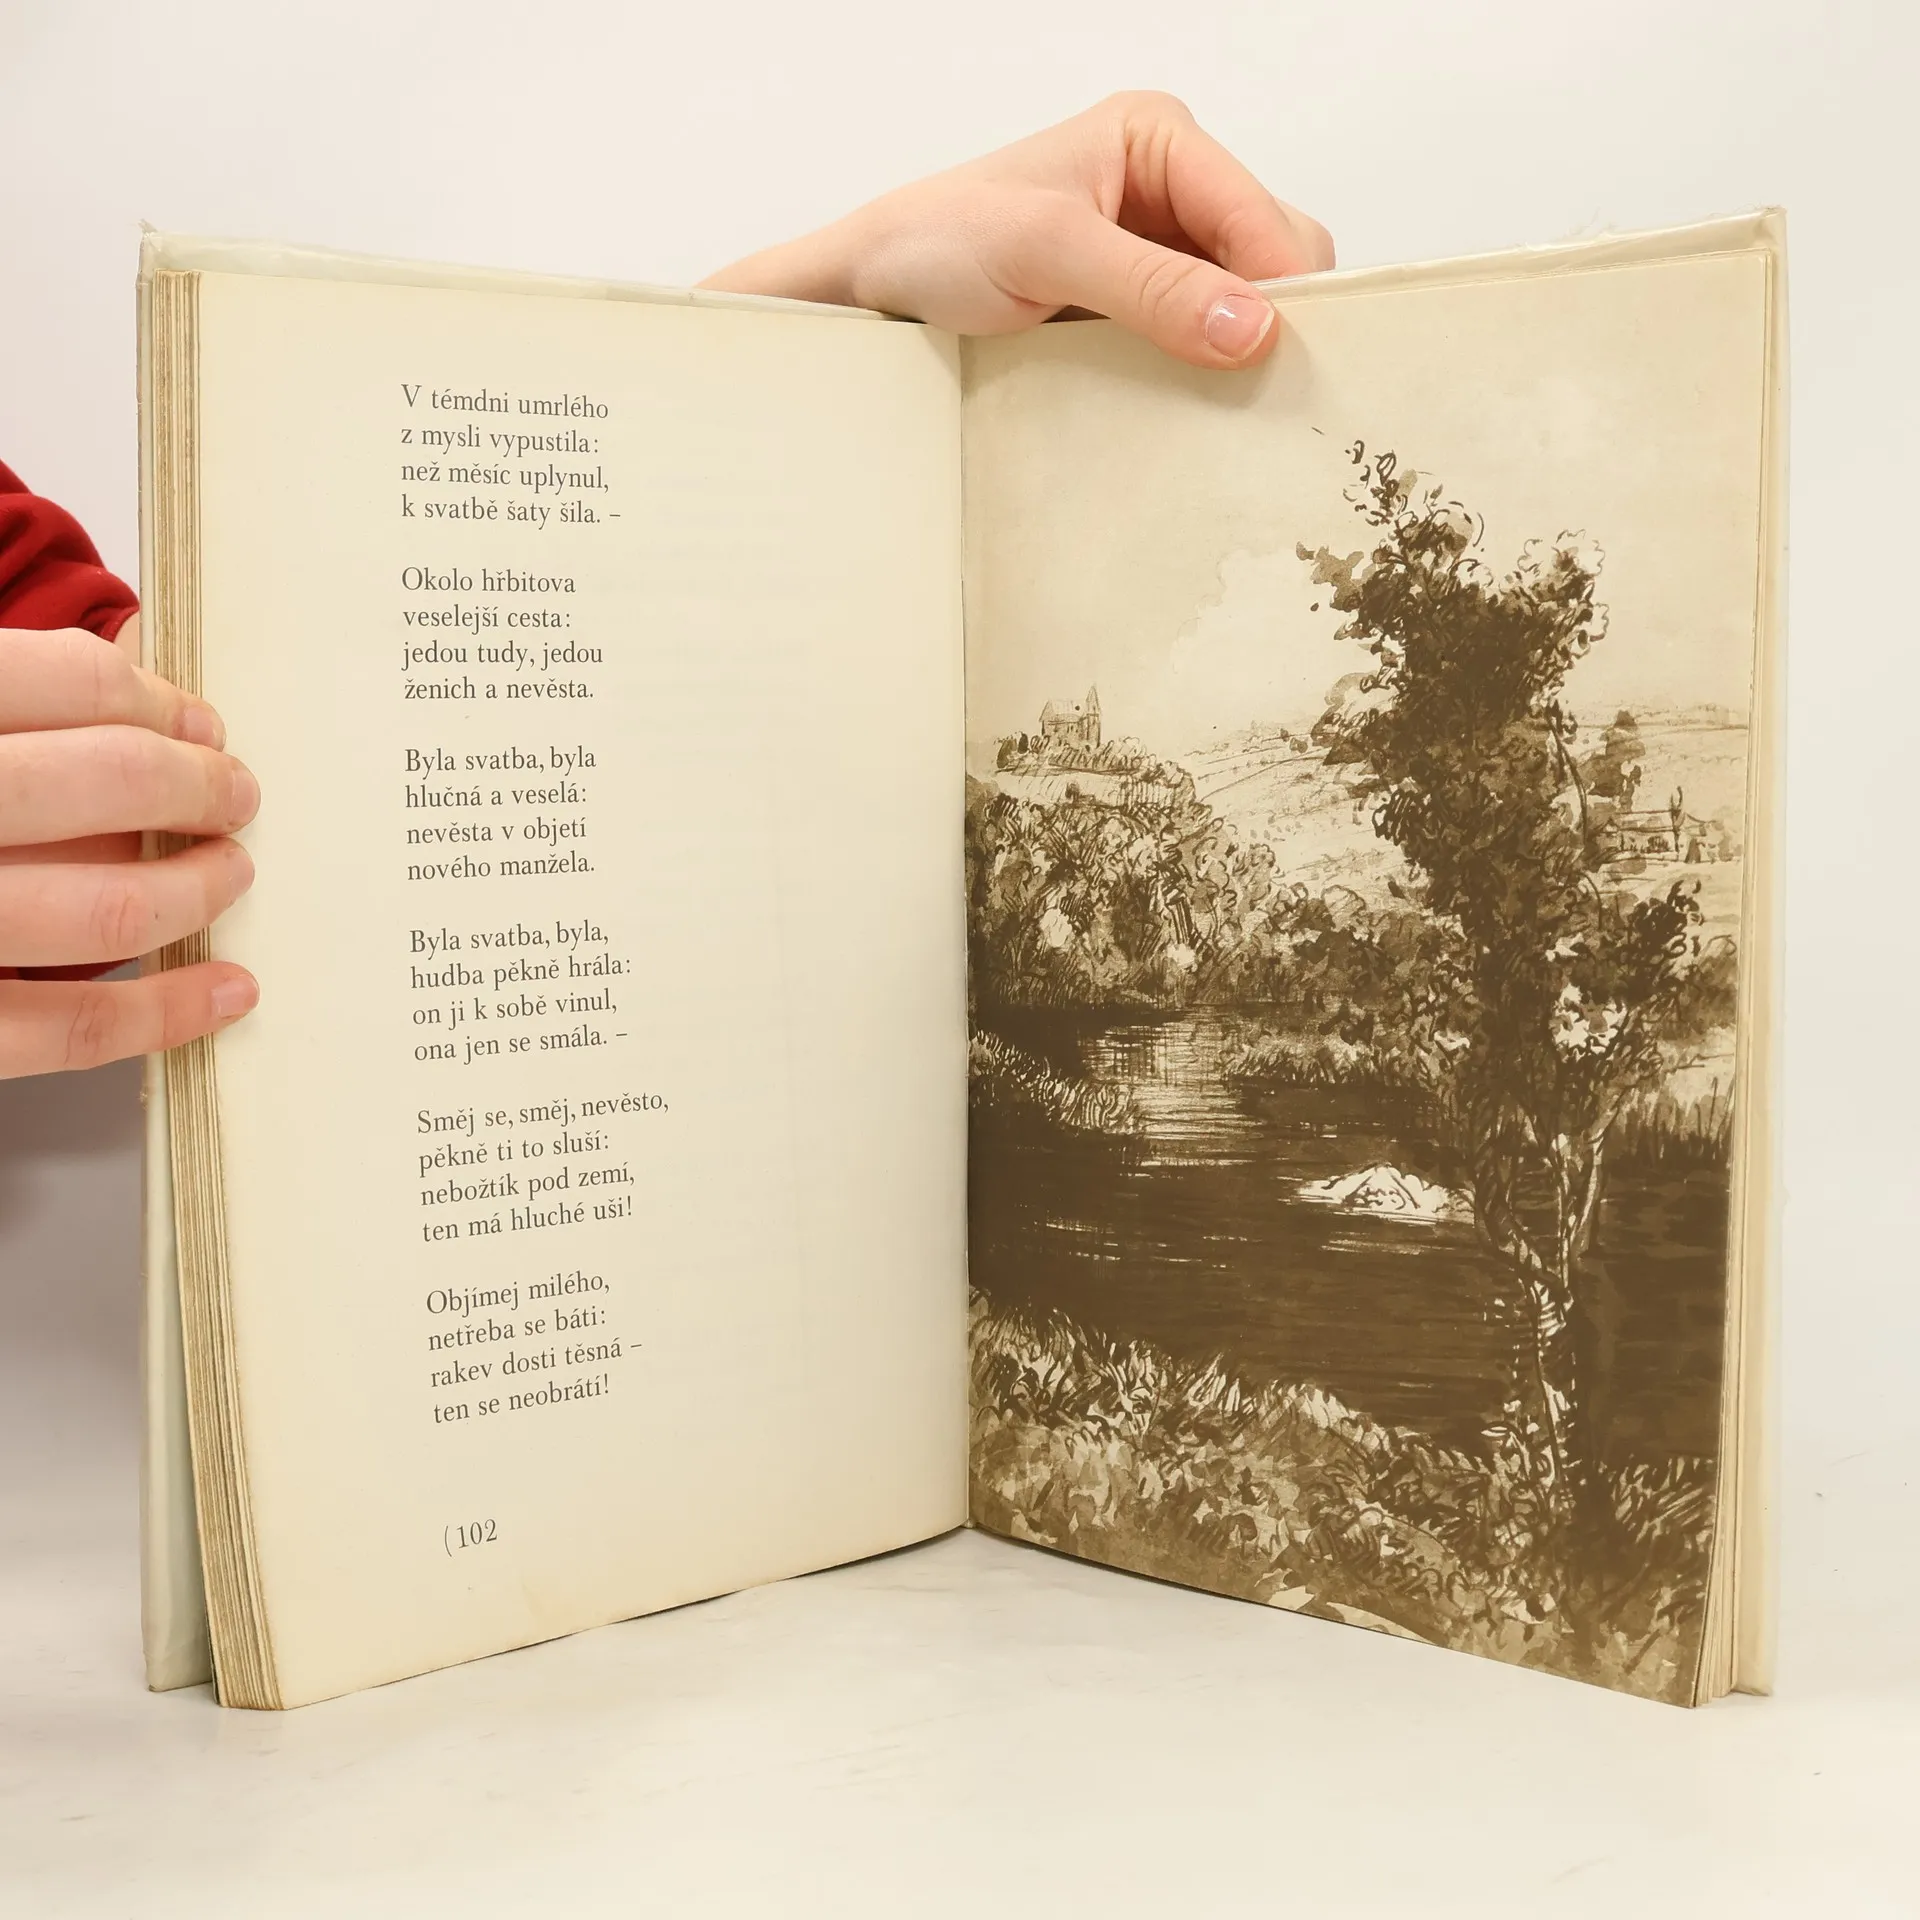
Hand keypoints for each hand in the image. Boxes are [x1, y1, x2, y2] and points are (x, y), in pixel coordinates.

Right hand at [0, 620, 259, 1077]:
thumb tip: (123, 679)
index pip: (64, 680)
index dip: (155, 700)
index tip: (196, 723)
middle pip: (107, 784)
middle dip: (199, 788)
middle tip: (235, 794)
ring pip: (107, 910)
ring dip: (198, 889)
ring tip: (231, 872)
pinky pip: (68, 1029)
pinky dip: (166, 1011)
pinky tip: (226, 989)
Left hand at [701, 92, 1333, 369]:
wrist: (873, 290)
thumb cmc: (938, 243)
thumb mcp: (1046, 253)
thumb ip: (1151, 287)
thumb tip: (1251, 326)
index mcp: (1158, 139)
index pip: (1265, 214)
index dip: (1282, 288)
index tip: (1275, 360)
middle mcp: (1169, 189)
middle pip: (1273, 260)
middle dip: (1268, 322)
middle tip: (1247, 392)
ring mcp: (1157, 254)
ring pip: (1246, 309)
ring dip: (1237, 356)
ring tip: (1214, 404)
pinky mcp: (1139, 311)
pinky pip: (1202, 344)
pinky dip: (1204, 375)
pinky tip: (1186, 404)